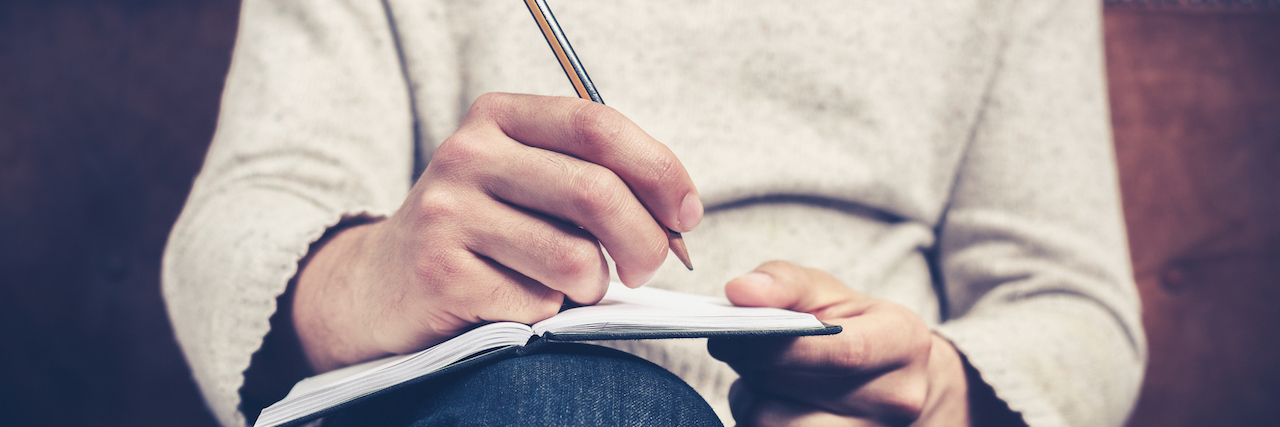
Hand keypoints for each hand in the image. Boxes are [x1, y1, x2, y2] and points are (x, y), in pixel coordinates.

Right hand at [291, 93, 702, 371]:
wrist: (380, 285)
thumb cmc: (481, 232)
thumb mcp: (526, 180)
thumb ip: (594, 178)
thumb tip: (678, 216)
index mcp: (499, 117)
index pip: (598, 126)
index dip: (660, 171)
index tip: (685, 213)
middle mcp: (468, 154)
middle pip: (596, 192)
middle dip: (645, 242)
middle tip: (646, 267)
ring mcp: (448, 213)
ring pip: (573, 257)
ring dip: (593, 285)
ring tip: (570, 285)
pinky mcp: (441, 273)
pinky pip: (536, 302)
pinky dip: (547, 313)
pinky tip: (516, 301)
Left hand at [708, 261, 970, 426]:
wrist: (893, 380)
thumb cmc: (854, 327)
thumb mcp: (828, 293)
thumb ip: (784, 283)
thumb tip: (740, 291)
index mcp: (901, 341)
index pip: (841, 352)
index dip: (778, 347)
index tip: (732, 335)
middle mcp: (895, 396)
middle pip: (801, 391)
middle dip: (754, 365)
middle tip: (736, 345)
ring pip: (778, 424)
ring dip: (753, 397)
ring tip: (757, 374)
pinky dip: (760, 417)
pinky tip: (769, 400)